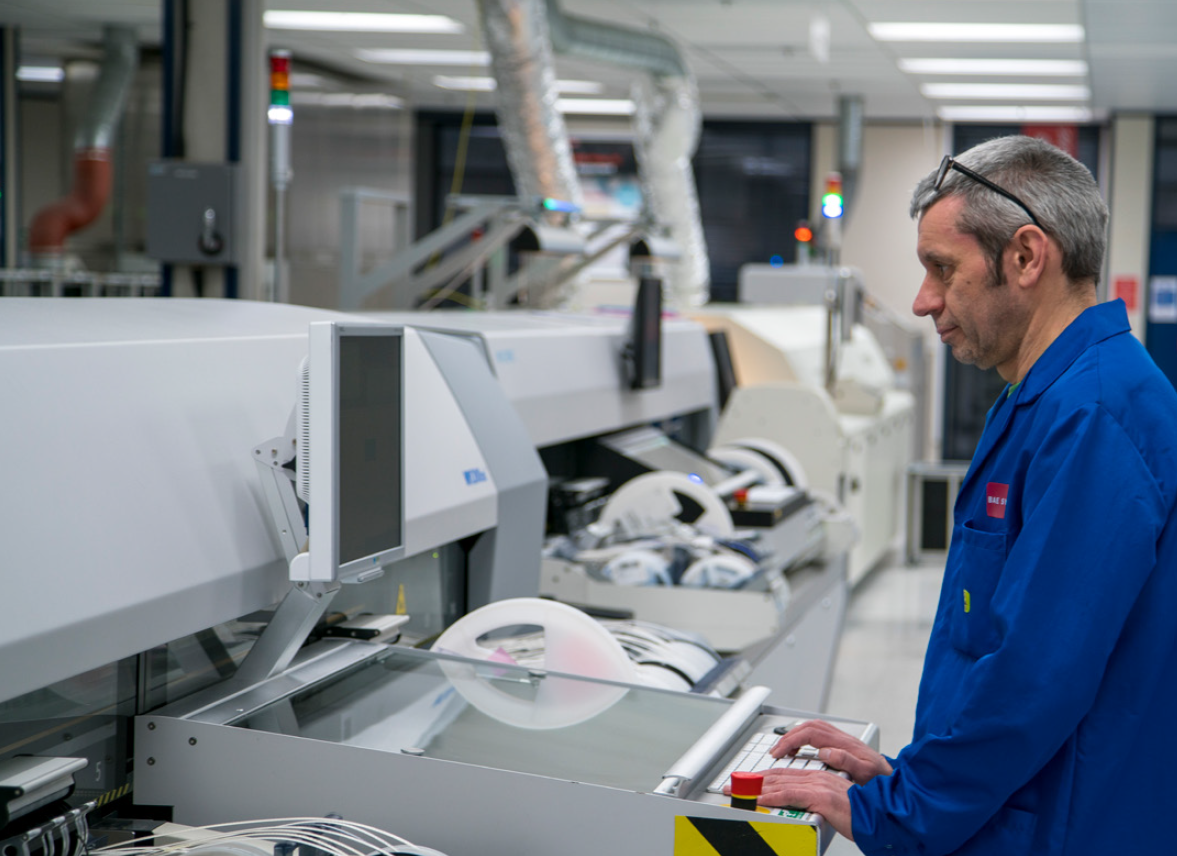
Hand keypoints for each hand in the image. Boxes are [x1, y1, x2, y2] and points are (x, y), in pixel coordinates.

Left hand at [726, 768, 854, 840]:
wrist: (885, 816)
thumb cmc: (863, 814)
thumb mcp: (836, 806)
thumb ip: (819, 803)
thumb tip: (803, 806)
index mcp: (819, 778)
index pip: (784, 774)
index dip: (762, 777)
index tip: (745, 782)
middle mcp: (817, 777)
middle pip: (777, 776)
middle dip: (751, 781)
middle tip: (731, 786)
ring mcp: (819, 786)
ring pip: (779, 784)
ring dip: (754, 788)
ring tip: (736, 792)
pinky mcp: (822, 797)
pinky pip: (790, 796)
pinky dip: (771, 797)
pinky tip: (757, 800)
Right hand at [771, 719, 892, 784]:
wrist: (895, 779)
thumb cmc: (882, 779)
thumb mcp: (866, 773)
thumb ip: (846, 761)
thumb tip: (825, 752)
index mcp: (844, 743)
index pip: (810, 733)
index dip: (791, 741)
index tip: (780, 752)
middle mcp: (841, 738)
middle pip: (808, 727)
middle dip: (788, 737)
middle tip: (776, 751)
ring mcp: (842, 739)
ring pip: (812, 727)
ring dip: (795, 735)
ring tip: (784, 749)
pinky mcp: (842, 744)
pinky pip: (818, 734)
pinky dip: (804, 738)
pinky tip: (800, 749)